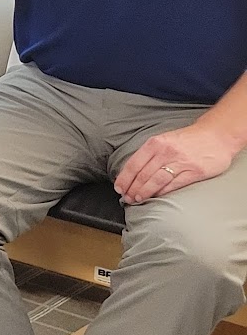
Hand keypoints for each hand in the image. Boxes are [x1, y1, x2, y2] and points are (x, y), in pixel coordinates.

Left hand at [115, 121, 241, 202]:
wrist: (216, 136)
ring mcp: (181, 162)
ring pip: (156, 180)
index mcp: (155, 143)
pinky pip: (174, 184)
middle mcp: (166, 152)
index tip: (119, 188)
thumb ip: (150, 153)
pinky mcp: (195, 171)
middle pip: (143, 174)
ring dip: (145, 192)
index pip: (134, 164)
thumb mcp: (164, 140)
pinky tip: (156, 197)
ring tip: (137, 199)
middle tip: (127, 198)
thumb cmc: (188, 139)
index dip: (124, 178)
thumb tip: (133, 171)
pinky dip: (163, 192)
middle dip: (132, 188)